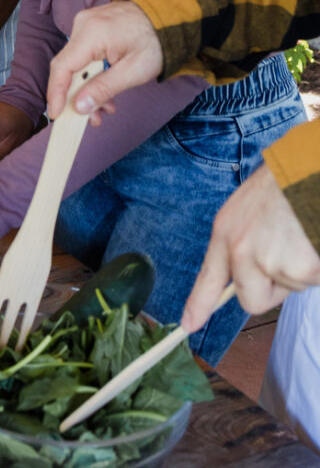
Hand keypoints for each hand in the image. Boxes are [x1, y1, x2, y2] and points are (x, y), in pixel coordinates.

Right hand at [47, 0, 162, 121]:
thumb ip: (104, 89)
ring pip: (76, 63)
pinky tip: (107, 90)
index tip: (55, 115)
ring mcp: (86, 24)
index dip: (55, 93)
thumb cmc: (156, 41)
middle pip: (68, 67)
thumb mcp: (134, 71)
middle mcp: (83, 24)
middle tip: (92, 119)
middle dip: (77, 96)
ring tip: (106, 108)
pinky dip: (92, 74)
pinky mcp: (91, 27)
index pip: (62, 67)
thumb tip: (78, 107)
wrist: (170, 15)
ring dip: (87, 87)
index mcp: (91, 33)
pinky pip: (84, 55)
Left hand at [182, 163, 319, 331]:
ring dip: (299, 271)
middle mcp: (241, 250)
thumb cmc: (282, 188)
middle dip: (271, 290)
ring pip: (288, 289)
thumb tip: (248, 277)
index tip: (188, 324)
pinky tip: (312, 241)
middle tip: (286, 256)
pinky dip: (316, 268)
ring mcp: (269, 262)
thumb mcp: (246, 211)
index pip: (208, 277)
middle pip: (252, 300)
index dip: (198, 305)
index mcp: (226, 232)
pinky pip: (309, 282)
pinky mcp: (299, 269)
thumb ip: (241, 243)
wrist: (305, 172)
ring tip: (301, 236)